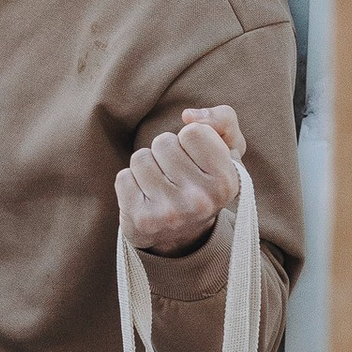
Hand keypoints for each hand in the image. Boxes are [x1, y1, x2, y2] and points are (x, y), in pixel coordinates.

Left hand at [116, 101, 245, 257]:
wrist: (182, 235)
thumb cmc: (205, 181)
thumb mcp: (227, 150)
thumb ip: (223, 120)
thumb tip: (188, 116)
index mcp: (228, 182)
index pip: (193, 131)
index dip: (191, 139)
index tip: (196, 159)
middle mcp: (201, 200)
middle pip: (164, 142)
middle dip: (166, 152)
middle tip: (176, 174)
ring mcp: (170, 212)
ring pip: (141, 158)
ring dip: (148, 166)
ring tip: (161, 184)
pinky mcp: (142, 220)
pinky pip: (124, 177)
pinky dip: (132, 182)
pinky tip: (146, 197)